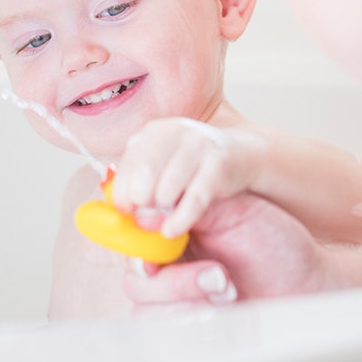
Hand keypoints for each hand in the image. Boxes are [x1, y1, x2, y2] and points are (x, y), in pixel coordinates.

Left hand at [112, 118, 264, 238]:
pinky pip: (193, 201)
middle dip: (142, 204)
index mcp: (156, 132)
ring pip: (166, 192)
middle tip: (147, 216)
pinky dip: (179, 220)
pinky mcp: (220, 164)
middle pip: (143, 180)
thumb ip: (140, 181)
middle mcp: (176, 132)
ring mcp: (200, 145)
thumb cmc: (195, 167)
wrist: (244, 156)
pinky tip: (172, 230)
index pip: (127, 167)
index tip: (126, 212)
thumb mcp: (164, 165)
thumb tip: (117, 211)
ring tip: (167, 214)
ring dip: (163, 211)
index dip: (123, 195)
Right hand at [123, 193, 329, 306]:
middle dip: (172, 276)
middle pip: (132, 269)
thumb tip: (146, 210)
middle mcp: (167, 255)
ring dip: (185, 295)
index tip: (154, 239)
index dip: (130, 235)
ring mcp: (173, 289)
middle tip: (216, 274)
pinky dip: (191, 316)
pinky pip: (159, 323)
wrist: (306, 280)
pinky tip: (225, 306)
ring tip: (228, 287)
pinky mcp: (182, 317)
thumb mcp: (238, 210)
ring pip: (142, 300)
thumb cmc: (277, 242)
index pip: (129, 227)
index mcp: (175, 221)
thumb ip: (191, 204)